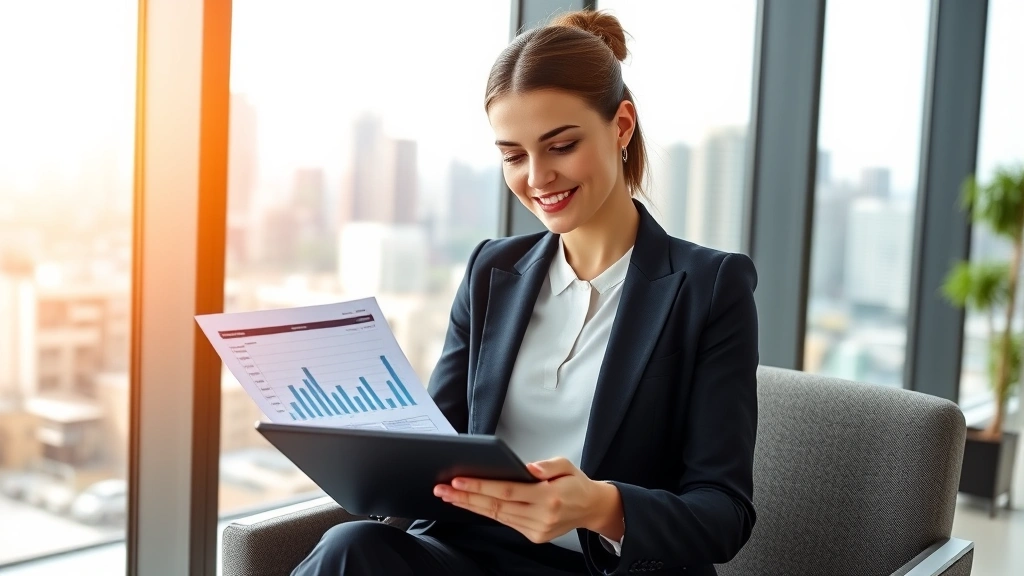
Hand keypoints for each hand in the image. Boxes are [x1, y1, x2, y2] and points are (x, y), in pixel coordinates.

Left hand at [433, 457, 623, 543]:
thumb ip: (548, 465)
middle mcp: (542, 516)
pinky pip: (505, 522)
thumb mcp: (567, 465)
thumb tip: (528, 468)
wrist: (591, 508)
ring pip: (497, 516)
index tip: (458, 480)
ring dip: (471, 506)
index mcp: (550, 496)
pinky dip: (486, 512)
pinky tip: (471, 504)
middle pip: (496, 506)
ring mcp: (537, 529)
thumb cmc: (576, 483)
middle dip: (466, 497)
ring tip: (450, 496)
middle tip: (442, 489)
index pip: (507, 491)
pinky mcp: (534, 536)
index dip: (481, 486)